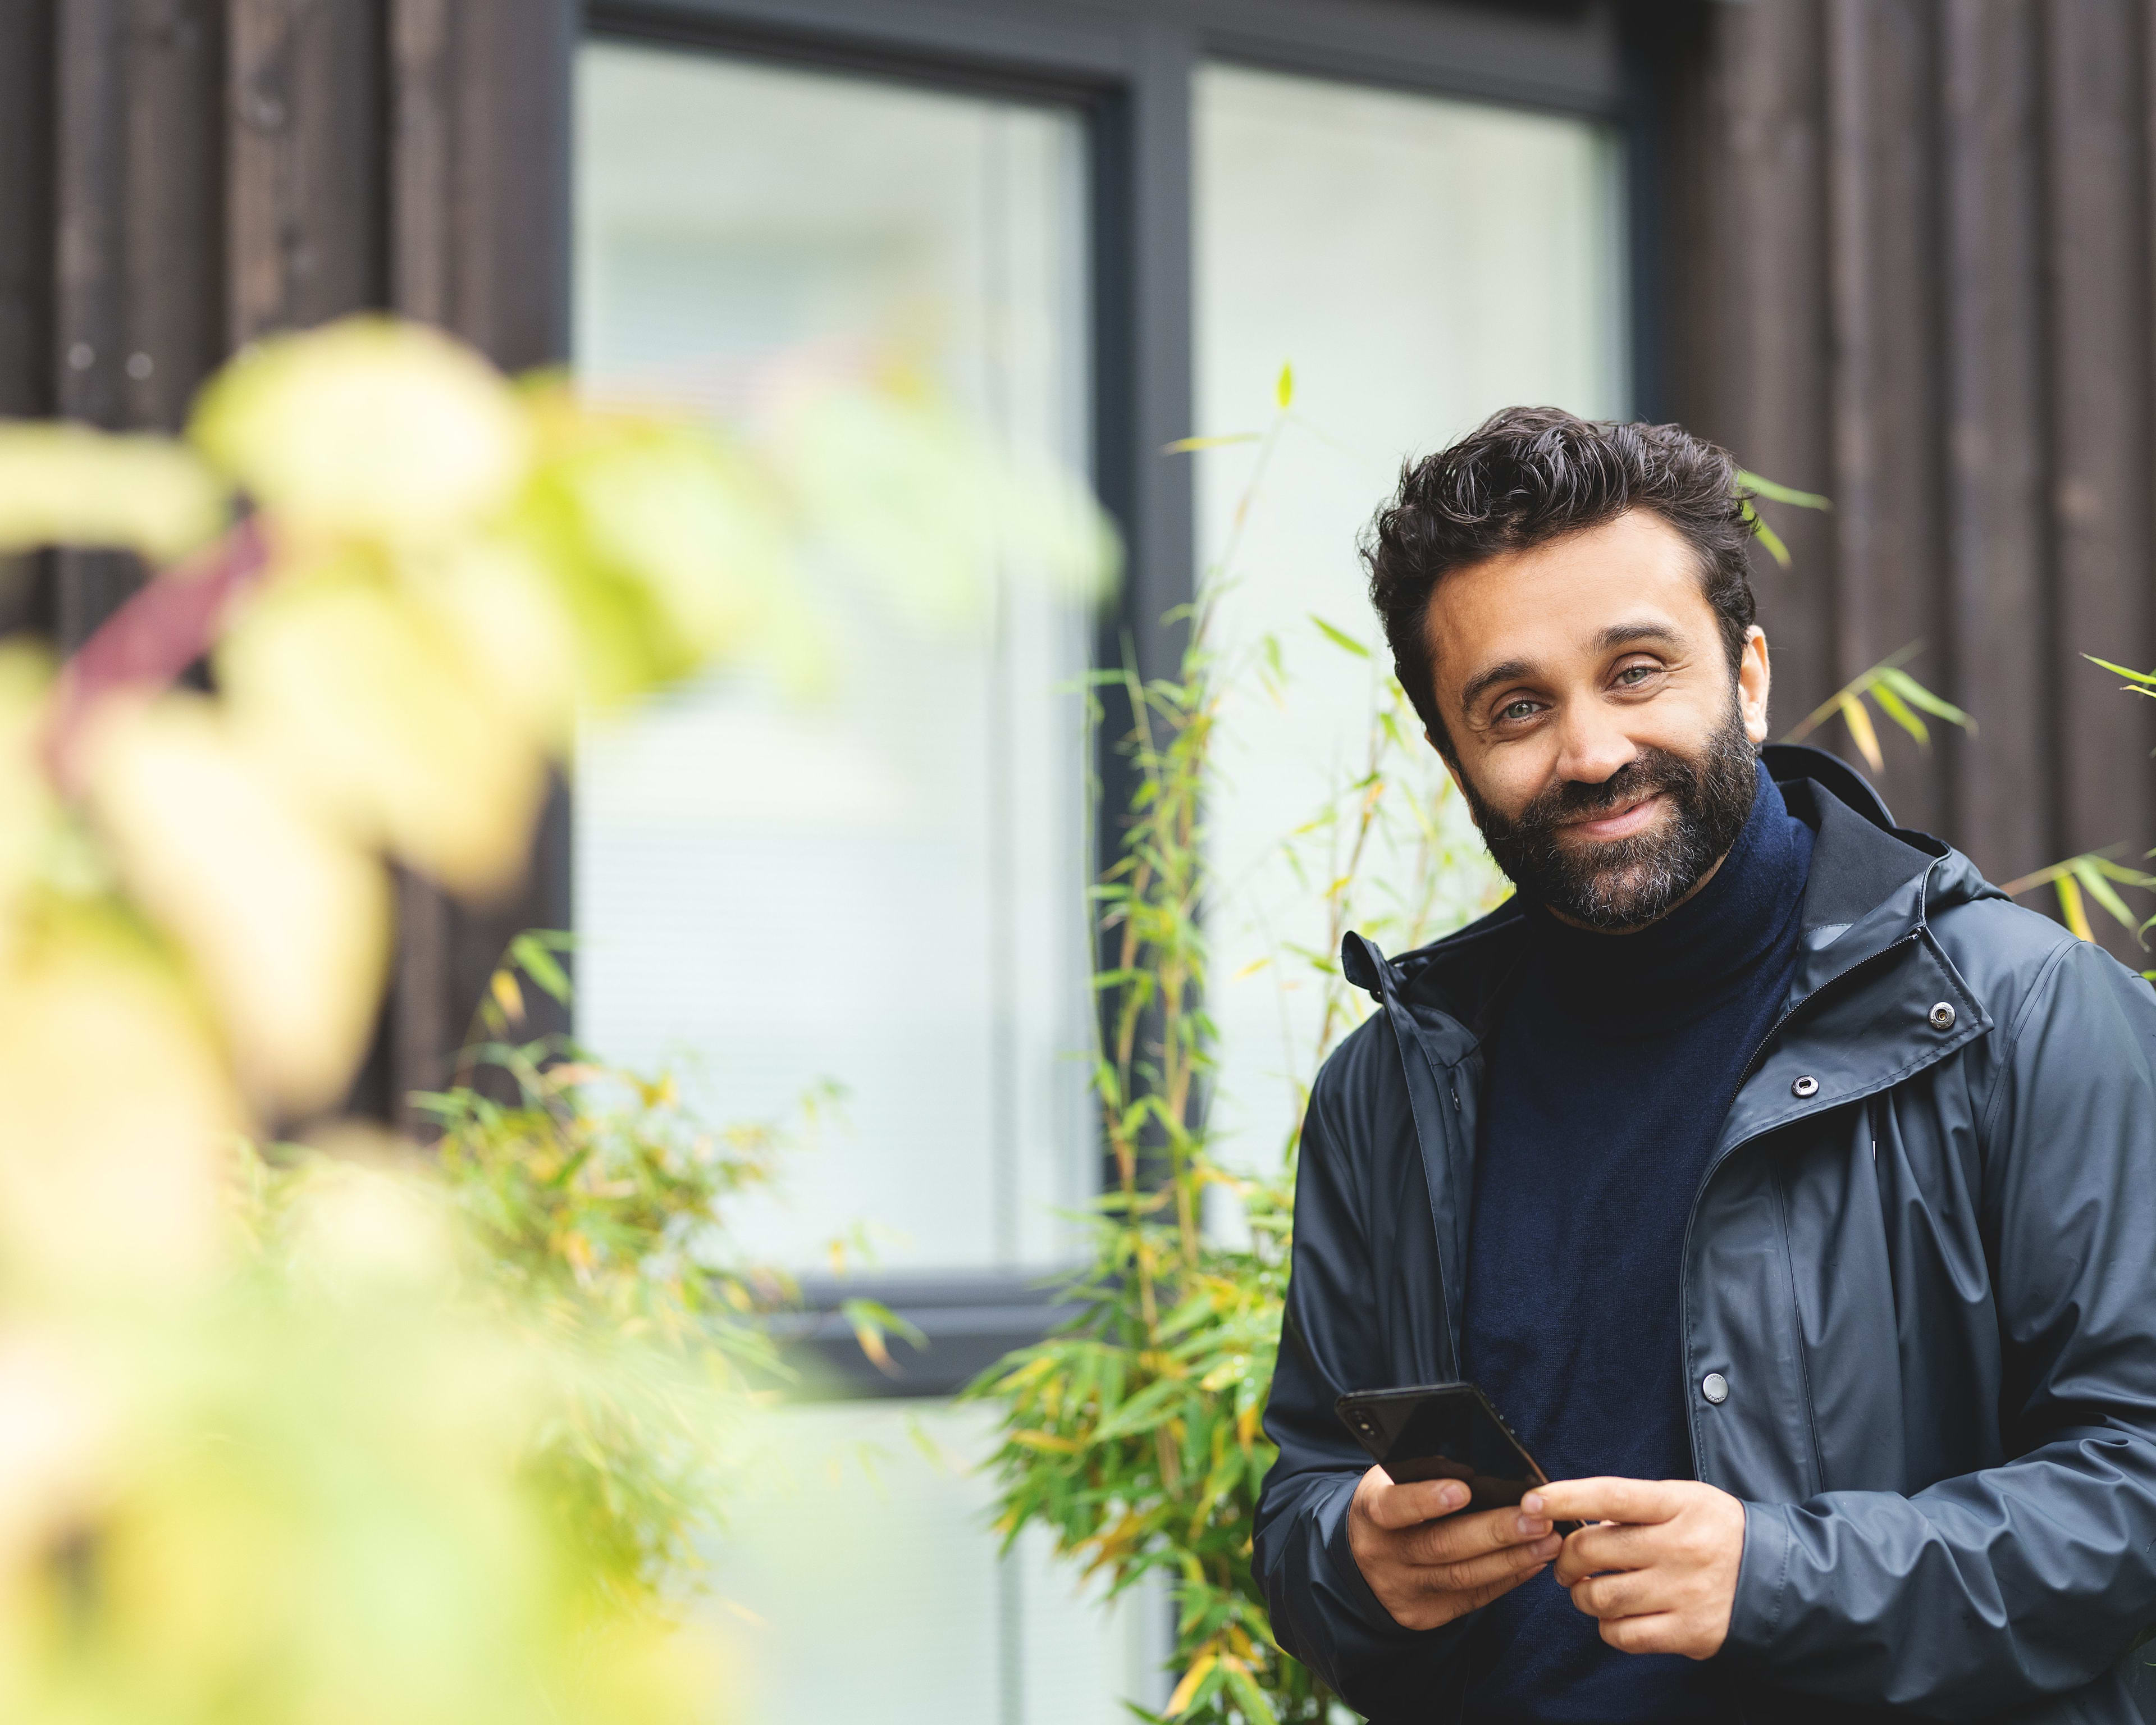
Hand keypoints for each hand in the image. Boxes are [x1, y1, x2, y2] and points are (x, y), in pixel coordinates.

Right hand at [1346, 1465, 1562, 1630]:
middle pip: (1441, 1546)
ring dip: (1512, 1559)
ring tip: (1549, 1542)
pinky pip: (1472, 1598)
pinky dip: (1506, 1579)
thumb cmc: (1390, 1504)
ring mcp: (1403, 1590)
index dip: (1426, 1500)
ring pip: (1463, 1577)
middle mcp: (1382, 1556)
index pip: (1394, 1508)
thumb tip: (1477, 1470)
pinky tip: (1534, 1562)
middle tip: (1537, 1519)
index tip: (1464, 1489)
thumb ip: (1423, 1473)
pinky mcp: (1424, 1615)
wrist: (1363, 1558)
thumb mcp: (1391, 1481)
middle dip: (1495, 1532)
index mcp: (1370, 1514)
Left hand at [1528, 1477, 1745, 1658]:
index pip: (1609, 1496)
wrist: (1775, 1577)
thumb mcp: (1682, 1500)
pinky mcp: (1690, 1632)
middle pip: (1592, 1550)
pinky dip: (1608, 1627)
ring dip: (1583, 1594)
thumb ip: (1632, 1506)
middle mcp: (1680, 1546)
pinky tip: (1618, 1615)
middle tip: (1567, 1562)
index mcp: (1677, 1505)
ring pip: (1600, 1596)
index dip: (1564, 1498)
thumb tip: (1574, 1518)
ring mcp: (1685, 1591)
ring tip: (1591, 1588)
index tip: (1532, 1501)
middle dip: (1565, 1558)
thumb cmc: (1713, 1531)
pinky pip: (1623, 1635)